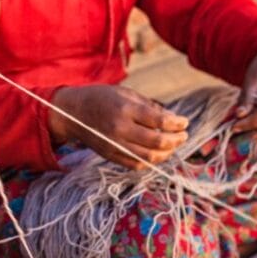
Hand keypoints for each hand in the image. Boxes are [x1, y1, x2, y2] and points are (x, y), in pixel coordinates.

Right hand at [48, 84, 189, 169]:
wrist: (72, 112)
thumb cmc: (101, 98)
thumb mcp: (125, 93)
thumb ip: (149, 106)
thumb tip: (173, 120)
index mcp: (125, 109)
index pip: (159, 120)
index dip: (177, 123)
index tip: (184, 122)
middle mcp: (120, 128)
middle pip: (158, 141)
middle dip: (176, 139)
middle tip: (183, 135)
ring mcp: (115, 144)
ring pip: (150, 157)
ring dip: (167, 153)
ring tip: (173, 145)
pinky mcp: (111, 155)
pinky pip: (137, 164)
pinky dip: (151, 161)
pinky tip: (157, 153)